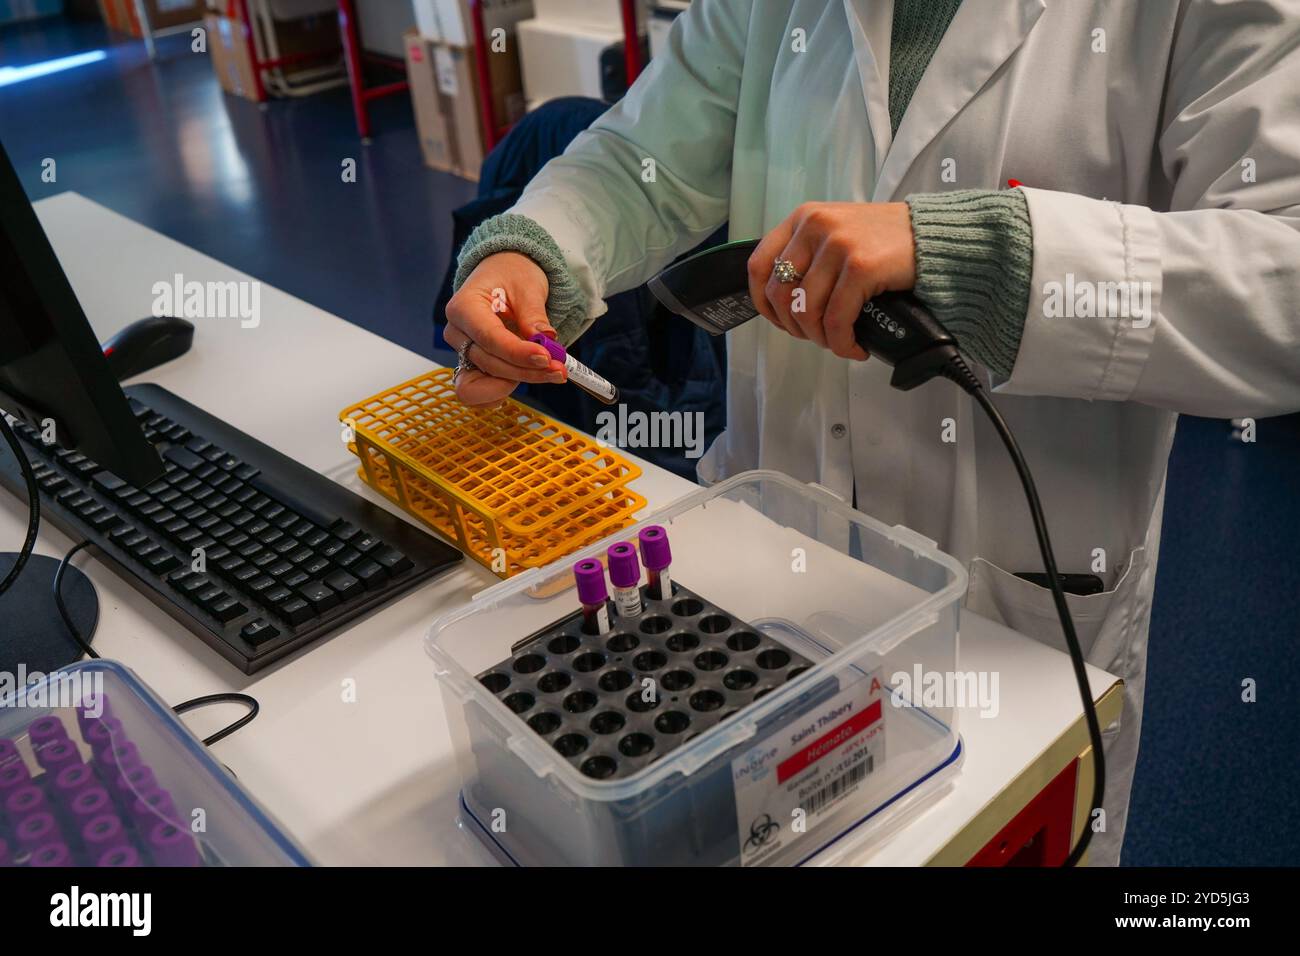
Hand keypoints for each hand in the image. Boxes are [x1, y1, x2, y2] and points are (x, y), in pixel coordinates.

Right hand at [444, 252, 567, 405]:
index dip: (518, 353)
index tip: (547, 358)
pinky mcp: (473, 365)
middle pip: (490, 364)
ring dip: (518, 382)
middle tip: (560, 369)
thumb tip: (546, 340)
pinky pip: (479, 392)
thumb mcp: (527, 286)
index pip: (490, 339)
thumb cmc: (511, 274)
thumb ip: (534, 315)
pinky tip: (527, 380)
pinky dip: (502, 391)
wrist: (503, 274)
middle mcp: (457, 333)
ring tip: (549, 372)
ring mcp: (463, 351)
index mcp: (463, 307)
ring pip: (484, 382)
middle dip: (526, 370)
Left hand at [747, 202, 916, 359]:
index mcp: (804, 218)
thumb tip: (786, 301)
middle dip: (796, 327)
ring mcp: (838, 244)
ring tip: (840, 342)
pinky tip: (855, 348)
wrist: (937, 235)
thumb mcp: (839, 233)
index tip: (781, 321)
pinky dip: (842, 343)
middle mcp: (815, 226)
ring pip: (807, 311)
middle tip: (818, 336)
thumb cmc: (890, 241)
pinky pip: (837, 320)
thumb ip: (810, 255)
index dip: (763, 303)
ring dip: (822, 339)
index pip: (759, 266)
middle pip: (780, 294)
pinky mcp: (861, 266)